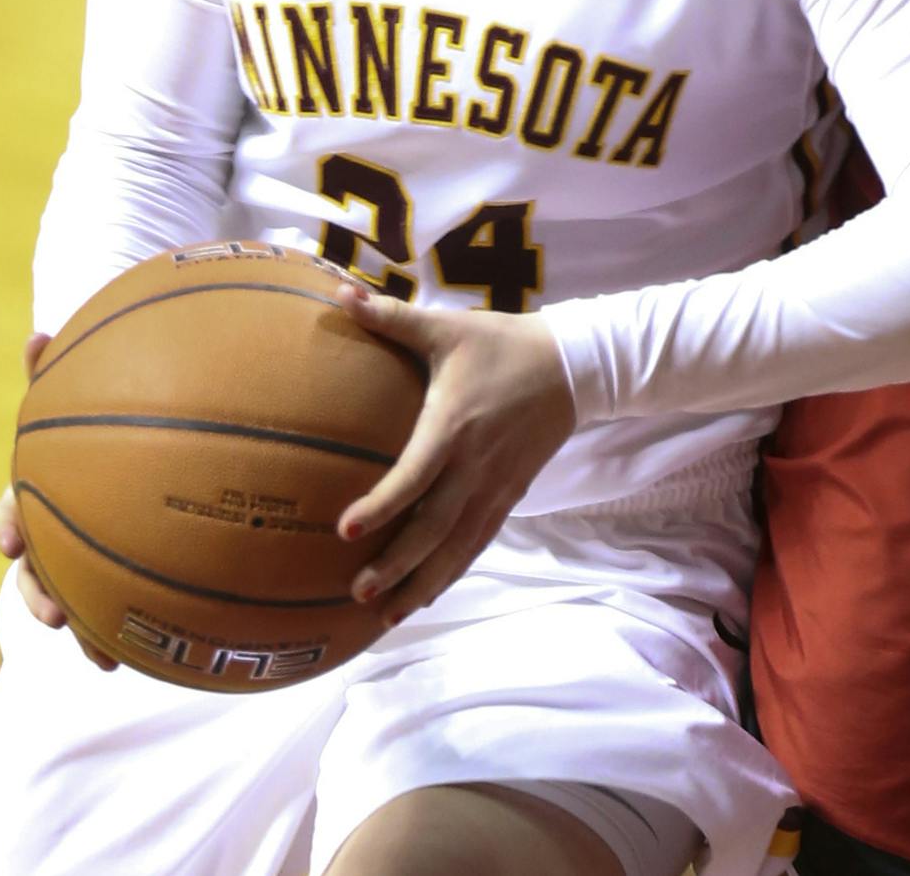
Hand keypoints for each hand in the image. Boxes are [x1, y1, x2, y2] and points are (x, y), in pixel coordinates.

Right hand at [0, 332, 116, 669]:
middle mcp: (58, 527)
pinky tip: (141, 656)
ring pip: (77, 598)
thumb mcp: (83, 391)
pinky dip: (122, 632)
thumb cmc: (105, 407)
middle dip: (39, 595)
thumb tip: (35, 334)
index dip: (8, 528)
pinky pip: (120, 608)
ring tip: (102, 657)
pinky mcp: (123, 573)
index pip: (12, 512)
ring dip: (84, 629)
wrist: (145, 438)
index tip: (11, 542)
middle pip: (38, 570)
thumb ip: (56, 371)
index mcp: (44, 489)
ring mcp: (86, 553)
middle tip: (52, 614)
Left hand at [334, 288, 576, 622]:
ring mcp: (495, 486)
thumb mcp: (447, 327)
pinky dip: (451, 573)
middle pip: (434, 527)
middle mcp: (474, 466)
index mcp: (454, 426)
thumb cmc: (500, 344)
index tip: (344, 530)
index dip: (381, 505)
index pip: (414, 476)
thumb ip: (392, 317)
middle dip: (397, 564)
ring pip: (457, 547)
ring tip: (386, 615)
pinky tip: (426, 595)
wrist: (571, 364)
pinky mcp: (509, 496)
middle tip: (358, 592)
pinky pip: (478, 543)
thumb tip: (338, 294)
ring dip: (423, 582)